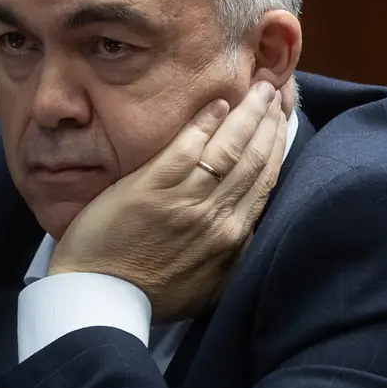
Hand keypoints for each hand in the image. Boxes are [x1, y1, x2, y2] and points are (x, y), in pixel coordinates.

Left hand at [48, 80, 289, 320]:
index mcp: (233, 238)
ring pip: (228, 151)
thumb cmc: (149, 295)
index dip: (278, 144)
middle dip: (270, 120)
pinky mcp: (150, 191)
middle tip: (278, 88)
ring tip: (258, 87)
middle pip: (254, 159)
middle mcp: (217, 218)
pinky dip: (204, 126)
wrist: (102, 300)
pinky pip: (185, 151)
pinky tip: (216, 104)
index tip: (284, 117)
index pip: (265, 180)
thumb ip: (230, 253)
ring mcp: (185, 203)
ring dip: (247, 115)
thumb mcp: (207, 283)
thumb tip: (247, 227)